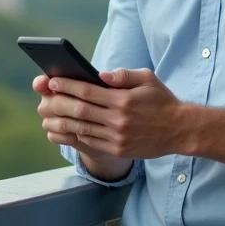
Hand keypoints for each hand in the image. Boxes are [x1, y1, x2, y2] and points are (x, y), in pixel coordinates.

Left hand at [34, 68, 187, 159]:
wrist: (179, 130)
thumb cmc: (161, 100)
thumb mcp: (147, 79)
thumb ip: (123, 75)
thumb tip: (100, 75)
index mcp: (124, 100)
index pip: (88, 91)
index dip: (67, 86)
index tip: (53, 81)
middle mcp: (119, 119)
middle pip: (80, 110)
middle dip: (58, 102)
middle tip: (45, 97)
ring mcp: (117, 137)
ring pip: (82, 128)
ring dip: (61, 121)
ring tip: (48, 114)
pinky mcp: (118, 149)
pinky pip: (90, 141)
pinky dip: (75, 134)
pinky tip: (65, 128)